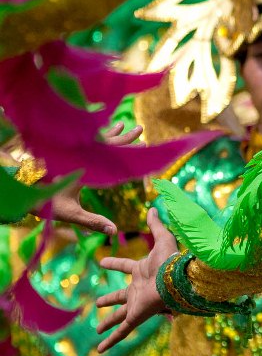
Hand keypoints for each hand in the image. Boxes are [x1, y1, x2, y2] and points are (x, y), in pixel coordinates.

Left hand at [48, 121, 142, 235]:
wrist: (23, 193)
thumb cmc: (47, 204)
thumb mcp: (71, 213)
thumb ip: (93, 221)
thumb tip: (114, 231)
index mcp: (84, 167)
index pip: (111, 155)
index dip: (128, 149)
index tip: (142, 143)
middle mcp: (79, 156)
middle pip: (105, 143)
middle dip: (124, 137)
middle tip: (140, 128)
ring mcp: (71, 154)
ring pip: (94, 140)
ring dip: (110, 134)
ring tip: (122, 124)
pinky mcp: (66, 156)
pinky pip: (84, 143)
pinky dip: (95, 137)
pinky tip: (100, 134)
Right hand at [96, 207, 176, 352]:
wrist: (178, 281)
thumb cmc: (171, 260)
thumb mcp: (162, 238)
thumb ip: (156, 225)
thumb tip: (152, 208)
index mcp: (142, 272)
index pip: (125, 267)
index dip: (114, 264)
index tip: (102, 262)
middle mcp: (139, 290)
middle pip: (121, 297)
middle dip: (110, 300)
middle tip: (98, 304)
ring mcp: (137, 304)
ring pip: (119, 317)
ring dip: (108, 323)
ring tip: (97, 330)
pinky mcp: (137, 317)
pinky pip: (122, 332)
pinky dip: (110, 342)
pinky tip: (99, 351)